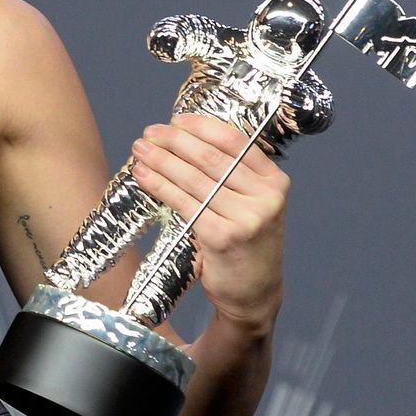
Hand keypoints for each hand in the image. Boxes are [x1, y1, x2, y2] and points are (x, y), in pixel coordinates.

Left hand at [129, 113, 287, 329]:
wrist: (255, 294)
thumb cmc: (246, 245)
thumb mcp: (253, 205)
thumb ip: (233, 177)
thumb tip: (185, 141)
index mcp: (275, 182)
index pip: (235, 142)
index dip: (201, 127)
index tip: (175, 120)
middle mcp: (265, 198)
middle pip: (210, 158)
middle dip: (174, 141)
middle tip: (149, 133)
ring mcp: (246, 218)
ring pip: (194, 179)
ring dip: (161, 161)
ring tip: (140, 150)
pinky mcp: (222, 236)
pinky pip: (184, 204)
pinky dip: (160, 186)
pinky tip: (143, 177)